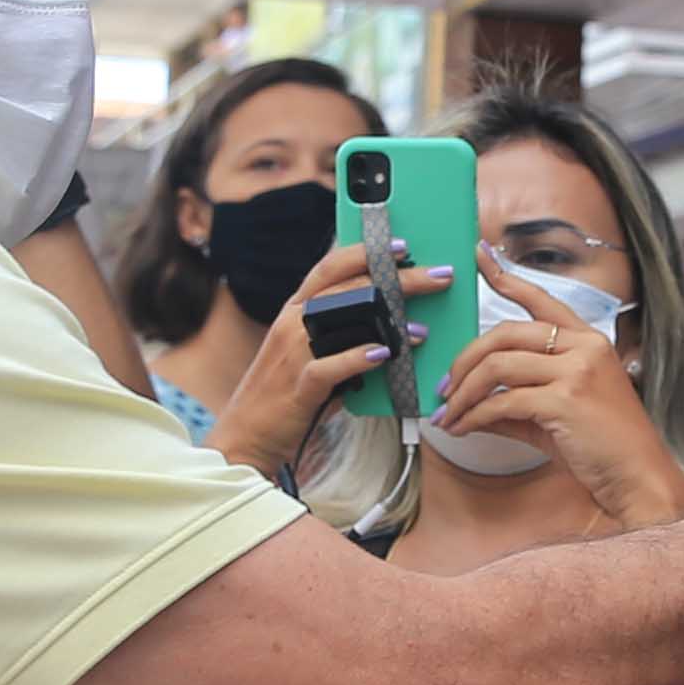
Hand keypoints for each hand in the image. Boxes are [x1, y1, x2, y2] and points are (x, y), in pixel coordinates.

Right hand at [208, 244, 444, 475]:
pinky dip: (359, 358)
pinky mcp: (299, 386)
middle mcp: (291, 325)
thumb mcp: (309, 355)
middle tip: (437, 277)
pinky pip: (330, 366)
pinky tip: (386, 354)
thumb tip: (390, 329)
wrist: (246, 437)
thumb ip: (340, 336)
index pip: (330, 268)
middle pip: (348, 288)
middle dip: (397, 279)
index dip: (366, 253)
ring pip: (341, 319)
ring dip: (387, 319)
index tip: (403, 247)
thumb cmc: (285, 395)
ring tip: (423, 326)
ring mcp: (293, 354)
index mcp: (294, 312)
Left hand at [437, 247, 683, 527]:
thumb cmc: (604, 447)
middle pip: (506, 333)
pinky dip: (475, 416)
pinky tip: (463, 430)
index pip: (541, 300)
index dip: (506, 278)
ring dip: (464, 392)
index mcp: (588, 341)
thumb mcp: (557, 415)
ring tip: (448, 414)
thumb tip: (471, 407)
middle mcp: (584, 347)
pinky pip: (503, 401)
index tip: (480, 256)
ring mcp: (576, 371)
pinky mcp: (565, 400)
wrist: (639, 477)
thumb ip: (516, 403)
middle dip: (465, 360)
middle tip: (445, 388)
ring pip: (498, 365)